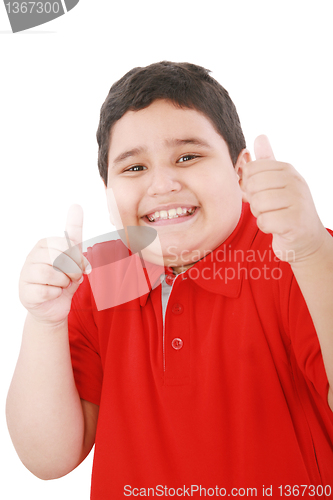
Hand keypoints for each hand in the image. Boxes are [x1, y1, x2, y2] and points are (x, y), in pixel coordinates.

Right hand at [19, 205, 90, 326]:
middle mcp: (32, 256)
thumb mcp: (73, 255)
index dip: (78, 258)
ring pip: (52, 275)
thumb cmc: (64, 278)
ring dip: (64, 283)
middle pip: (59, 259)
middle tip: (72, 278)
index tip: (81, 267)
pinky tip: (53, 294)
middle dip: (72, 271)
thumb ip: (75, 232)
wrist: (55, 306)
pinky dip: (56, 294)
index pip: (65, 245)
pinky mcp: (25, 292)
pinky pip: (47, 292)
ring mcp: (26, 274)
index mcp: (44, 244)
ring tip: (62, 285)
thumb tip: (76, 205)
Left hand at [240, 135, 326, 262]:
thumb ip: (267, 162)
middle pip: (253, 185)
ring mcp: (298, 201)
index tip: (261, 193)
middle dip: (254, 201)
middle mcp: (295, 181)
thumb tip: (259, 136)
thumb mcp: (278, 183)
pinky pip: (264, 221)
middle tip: (267, 207)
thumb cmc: (287, 210)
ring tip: (273, 216)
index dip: (249, 184)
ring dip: (260, 214)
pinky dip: (266, 227)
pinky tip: (276, 227)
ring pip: (258, 204)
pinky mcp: (295, 221)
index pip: (252, 169)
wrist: (307, 239)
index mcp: (287, 170)